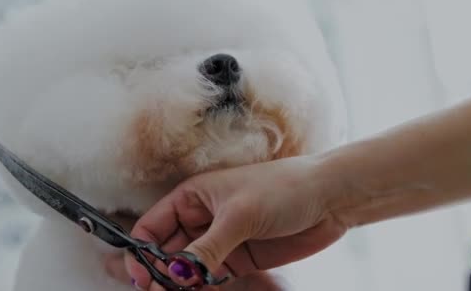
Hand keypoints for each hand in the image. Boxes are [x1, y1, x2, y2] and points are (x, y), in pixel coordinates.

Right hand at [104, 155, 348, 289]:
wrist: (328, 197)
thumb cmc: (282, 189)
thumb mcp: (239, 215)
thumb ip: (206, 249)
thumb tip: (175, 275)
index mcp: (192, 197)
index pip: (152, 227)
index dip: (142, 252)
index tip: (143, 278)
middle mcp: (201, 219)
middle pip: (166, 252)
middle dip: (160, 273)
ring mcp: (220, 240)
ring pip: (187, 269)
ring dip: (181, 285)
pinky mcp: (238, 259)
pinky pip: (210, 278)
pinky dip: (202, 289)